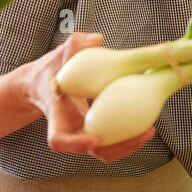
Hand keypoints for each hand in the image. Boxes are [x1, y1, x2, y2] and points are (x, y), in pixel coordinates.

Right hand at [16, 32, 155, 162]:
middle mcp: (70, 131)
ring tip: (149, 131)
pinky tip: (147, 124)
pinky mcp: (96, 131)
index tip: (93, 140)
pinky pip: (113, 142)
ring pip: (106, 152)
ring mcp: (83, 134)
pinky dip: (129, 138)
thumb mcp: (58, 56)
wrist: (42, 85)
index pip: (59, 140)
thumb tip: (97, 39)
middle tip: (140, 134)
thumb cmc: (49, 70)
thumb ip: (74, 45)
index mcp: (56, 117)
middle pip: (92, 151)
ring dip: (128, 146)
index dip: (75, 144)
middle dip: (117, 148)